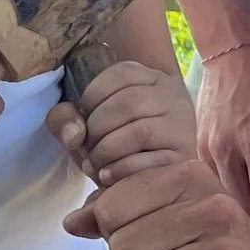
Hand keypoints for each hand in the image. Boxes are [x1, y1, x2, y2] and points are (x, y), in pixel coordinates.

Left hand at [46, 61, 195, 183]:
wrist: (153, 173)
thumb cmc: (116, 143)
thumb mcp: (88, 124)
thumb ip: (66, 119)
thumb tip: (74, 135)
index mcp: (152, 79)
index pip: (121, 74)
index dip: (91, 97)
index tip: (83, 120)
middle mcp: (173, 97)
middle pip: (128, 103)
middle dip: (96, 129)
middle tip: (87, 148)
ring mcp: (182, 127)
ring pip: (140, 132)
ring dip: (106, 151)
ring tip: (95, 163)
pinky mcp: (183, 158)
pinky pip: (149, 162)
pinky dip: (120, 170)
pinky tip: (108, 175)